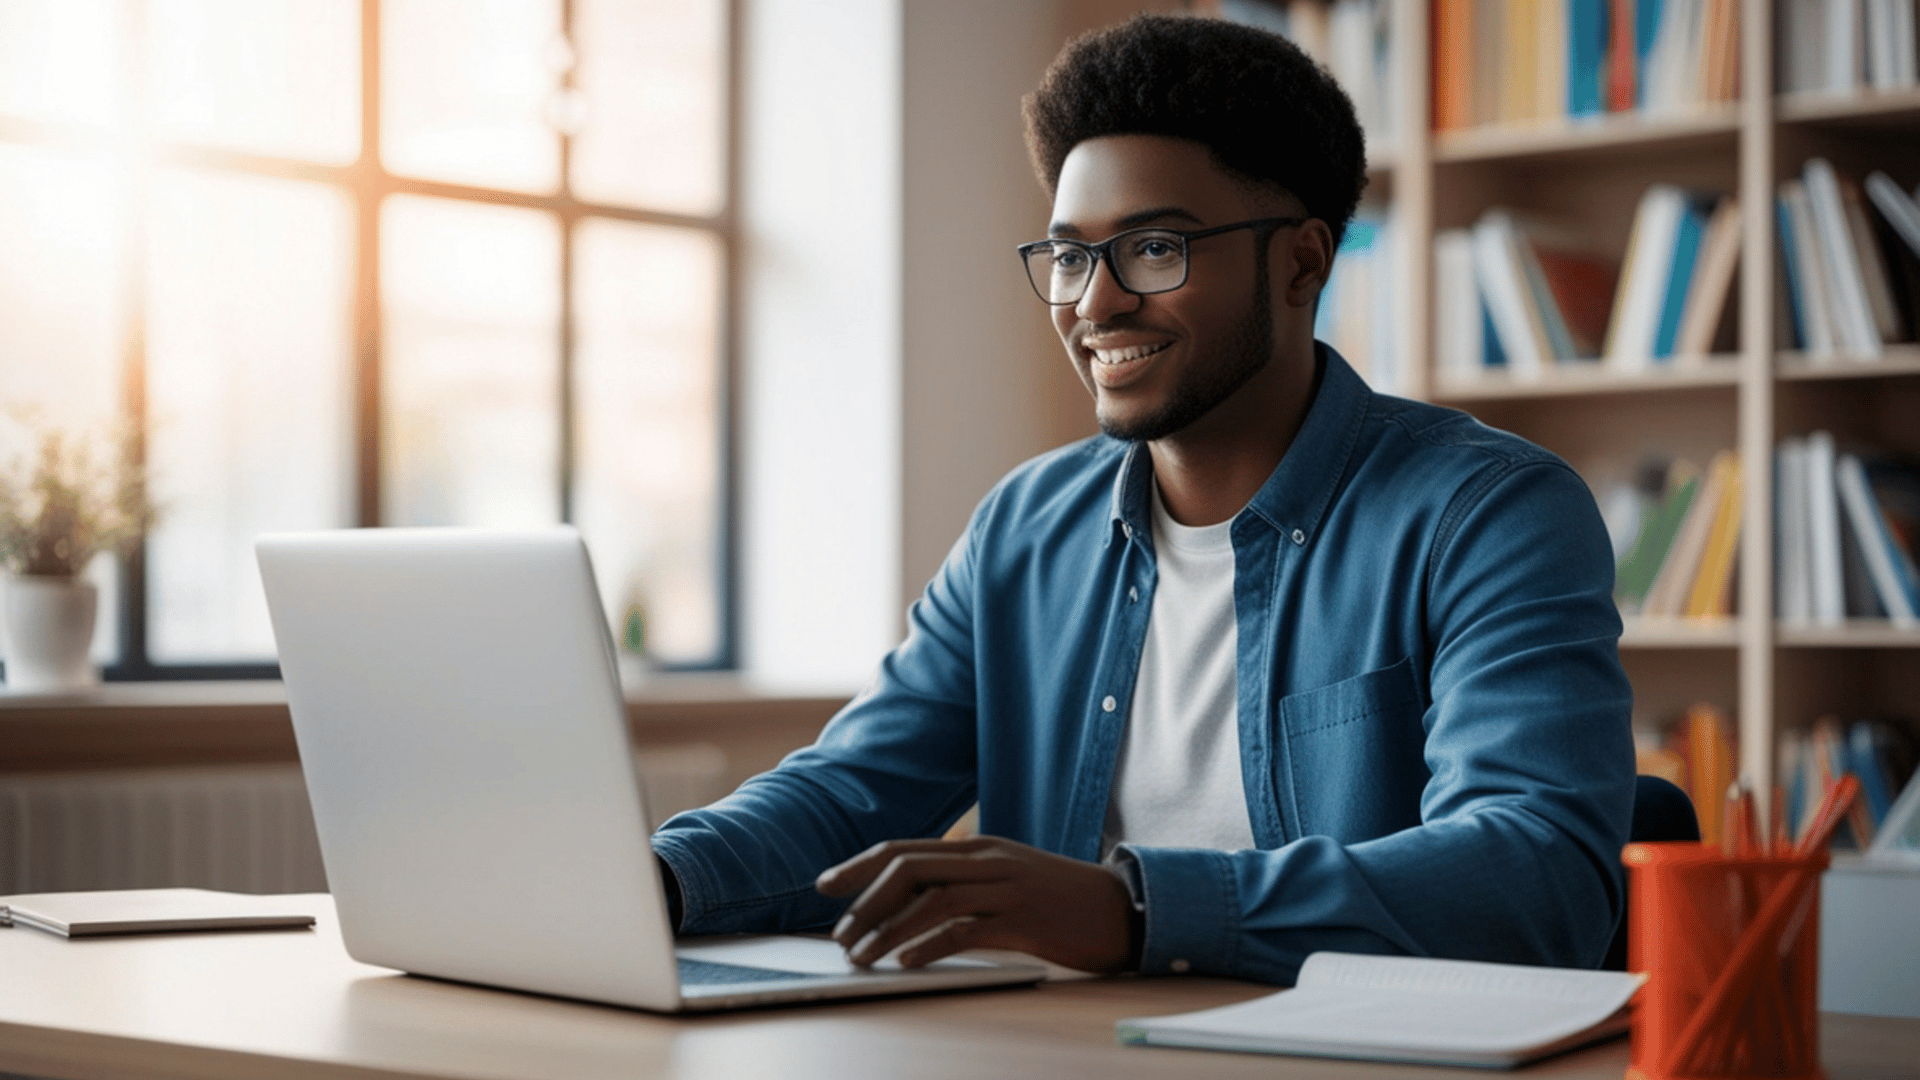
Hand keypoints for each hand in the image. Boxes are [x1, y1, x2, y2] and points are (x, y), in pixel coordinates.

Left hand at [815, 836, 1134, 973]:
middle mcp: (988, 861)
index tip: (826, 885)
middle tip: (839, 932)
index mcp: (979, 849)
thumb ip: (964, 884)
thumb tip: (909, 906)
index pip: (904, 848)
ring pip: (931, 899)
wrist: (1122, 909)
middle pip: (909, 867)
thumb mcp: (1007, 881)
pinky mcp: (1024, 920)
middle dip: (864, 898)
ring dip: (887, 929)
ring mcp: (1007, 888)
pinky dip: (928, 945)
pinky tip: (905, 963)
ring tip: (861, 956)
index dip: (859, 866)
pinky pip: (966, 929)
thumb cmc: (1060, 901)